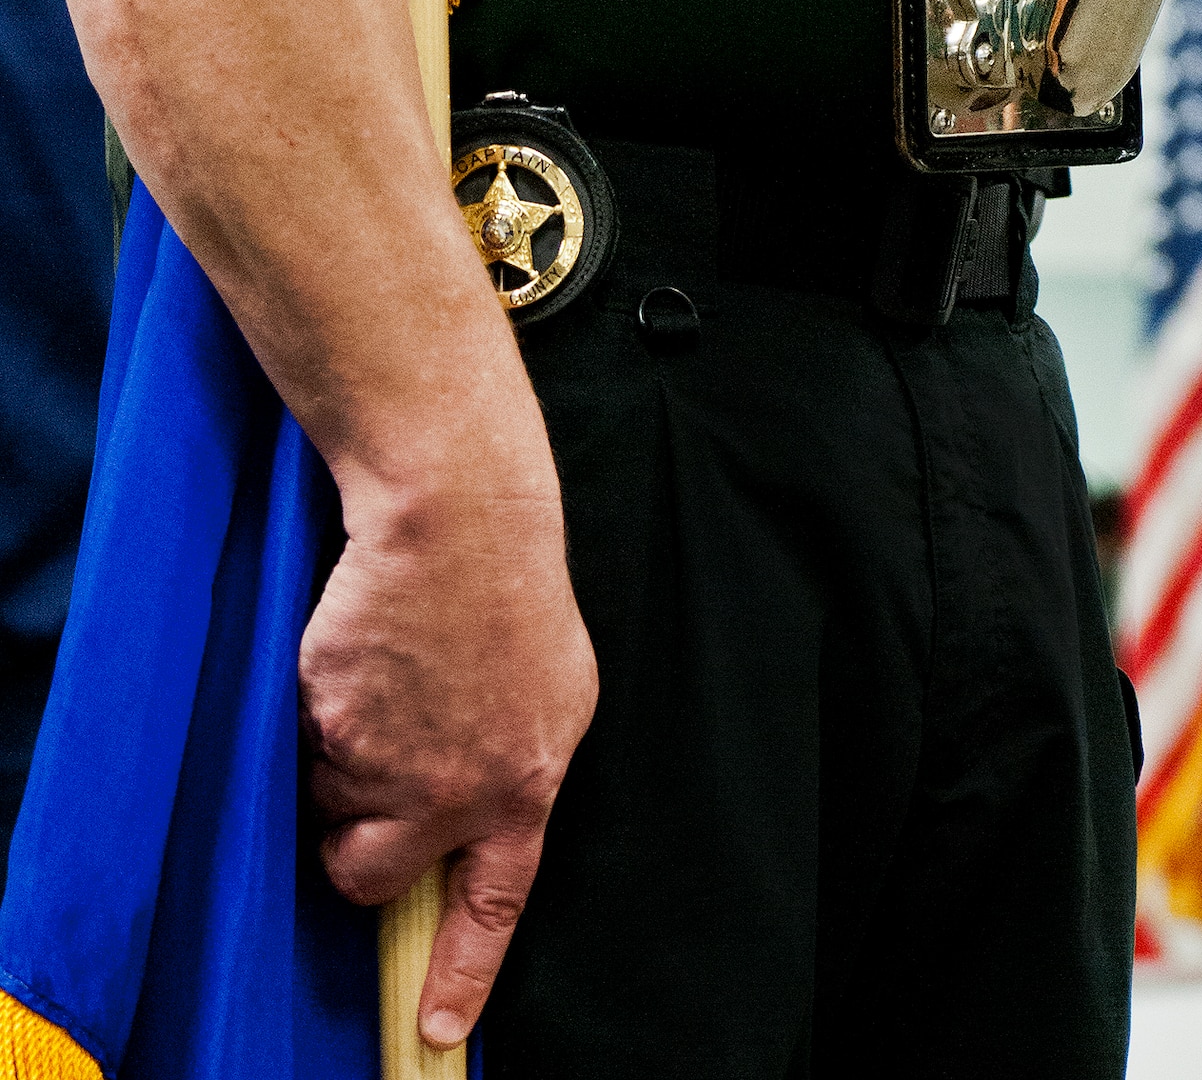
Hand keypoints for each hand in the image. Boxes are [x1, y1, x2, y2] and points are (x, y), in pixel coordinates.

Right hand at [301, 464, 596, 1049]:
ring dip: (337, 763)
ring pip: (326, 805)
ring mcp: (387, 759)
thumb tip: (479, 820)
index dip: (458, 973)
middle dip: (356, 841)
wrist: (460, 520)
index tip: (431, 1030)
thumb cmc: (511, 592)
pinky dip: (317, 713)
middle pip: (370, 872)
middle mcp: (454, 791)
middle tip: (370, 776)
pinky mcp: (330, 722)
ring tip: (383, 682)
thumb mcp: (553, 693)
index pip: (491, 905)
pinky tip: (360, 657)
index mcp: (524, 786)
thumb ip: (515, 768)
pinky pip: (300, 747)